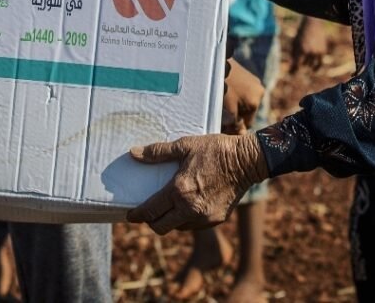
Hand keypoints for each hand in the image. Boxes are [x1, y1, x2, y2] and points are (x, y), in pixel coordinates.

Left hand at [127, 132, 268, 233]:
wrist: (246, 161)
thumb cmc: (215, 150)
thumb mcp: (185, 145)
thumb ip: (158, 152)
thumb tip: (133, 153)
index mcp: (179, 191)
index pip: (151, 211)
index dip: (137, 215)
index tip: (129, 215)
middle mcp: (190, 209)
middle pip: (161, 227)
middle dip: (150, 222)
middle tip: (146, 213)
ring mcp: (204, 218)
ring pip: (177, 228)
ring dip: (169, 221)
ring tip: (166, 207)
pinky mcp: (216, 220)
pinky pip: (193, 226)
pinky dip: (185, 219)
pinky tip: (185, 206)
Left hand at [222, 58, 263, 132]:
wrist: (217, 62)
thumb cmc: (222, 86)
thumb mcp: (229, 108)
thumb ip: (237, 122)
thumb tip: (242, 134)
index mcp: (256, 101)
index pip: (248, 122)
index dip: (237, 128)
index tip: (226, 129)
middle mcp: (259, 92)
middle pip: (249, 112)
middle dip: (238, 116)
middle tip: (224, 119)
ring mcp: (255, 83)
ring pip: (247, 102)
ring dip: (238, 106)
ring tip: (225, 106)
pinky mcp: (250, 77)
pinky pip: (246, 93)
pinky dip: (239, 97)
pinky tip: (228, 95)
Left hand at [290, 17, 327, 73]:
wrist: (312, 24)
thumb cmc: (300, 35)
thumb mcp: (294, 43)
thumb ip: (293, 55)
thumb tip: (292, 68)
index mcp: (300, 49)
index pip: (296, 64)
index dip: (293, 71)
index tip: (290, 74)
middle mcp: (309, 51)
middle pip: (304, 64)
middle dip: (301, 63)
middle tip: (298, 61)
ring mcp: (317, 52)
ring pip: (311, 65)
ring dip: (308, 64)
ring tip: (305, 57)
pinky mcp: (323, 51)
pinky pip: (320, 63)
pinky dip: (316, 67)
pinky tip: (314, 70)